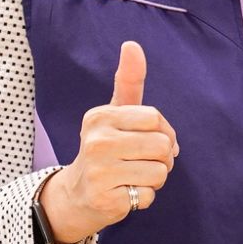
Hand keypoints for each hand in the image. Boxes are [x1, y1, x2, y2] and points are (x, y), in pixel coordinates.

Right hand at [41, 41, 177, 243]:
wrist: (78, 195)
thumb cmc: (107, 148)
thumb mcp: (116, 113)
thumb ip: (128, 81)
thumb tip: (132, 44)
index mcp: (100, 116)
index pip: (156, 119)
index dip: (164, 133)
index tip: (149, 141)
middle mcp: (96, 141)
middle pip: (162, 146)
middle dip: (162, 158)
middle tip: (141, 162)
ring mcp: (99, 171)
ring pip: (160, 171)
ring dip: (154, 179)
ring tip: (132, 177)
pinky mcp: (106, 199)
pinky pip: (149, 195)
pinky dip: (144, 198)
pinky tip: (124, 193)